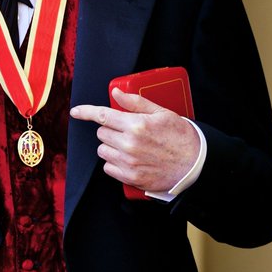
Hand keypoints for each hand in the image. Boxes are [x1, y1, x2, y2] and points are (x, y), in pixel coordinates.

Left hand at [70, 87, 200, 193]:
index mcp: (136, 125)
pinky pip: (108, 168)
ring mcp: (129, 162)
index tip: (76, 111)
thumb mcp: (162, 113)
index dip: (86, 112)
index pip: (102, 115)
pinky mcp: (130, 177)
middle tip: (127, 131)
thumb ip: (136, 102)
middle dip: (110, 130)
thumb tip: (116, 94)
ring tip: (129, 146)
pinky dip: (114, 163)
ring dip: (111, 147)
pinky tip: (128, 160)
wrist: (195, 165)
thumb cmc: (181, 137)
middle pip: (101, 133)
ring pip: (102, 150)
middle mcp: (129, 144)